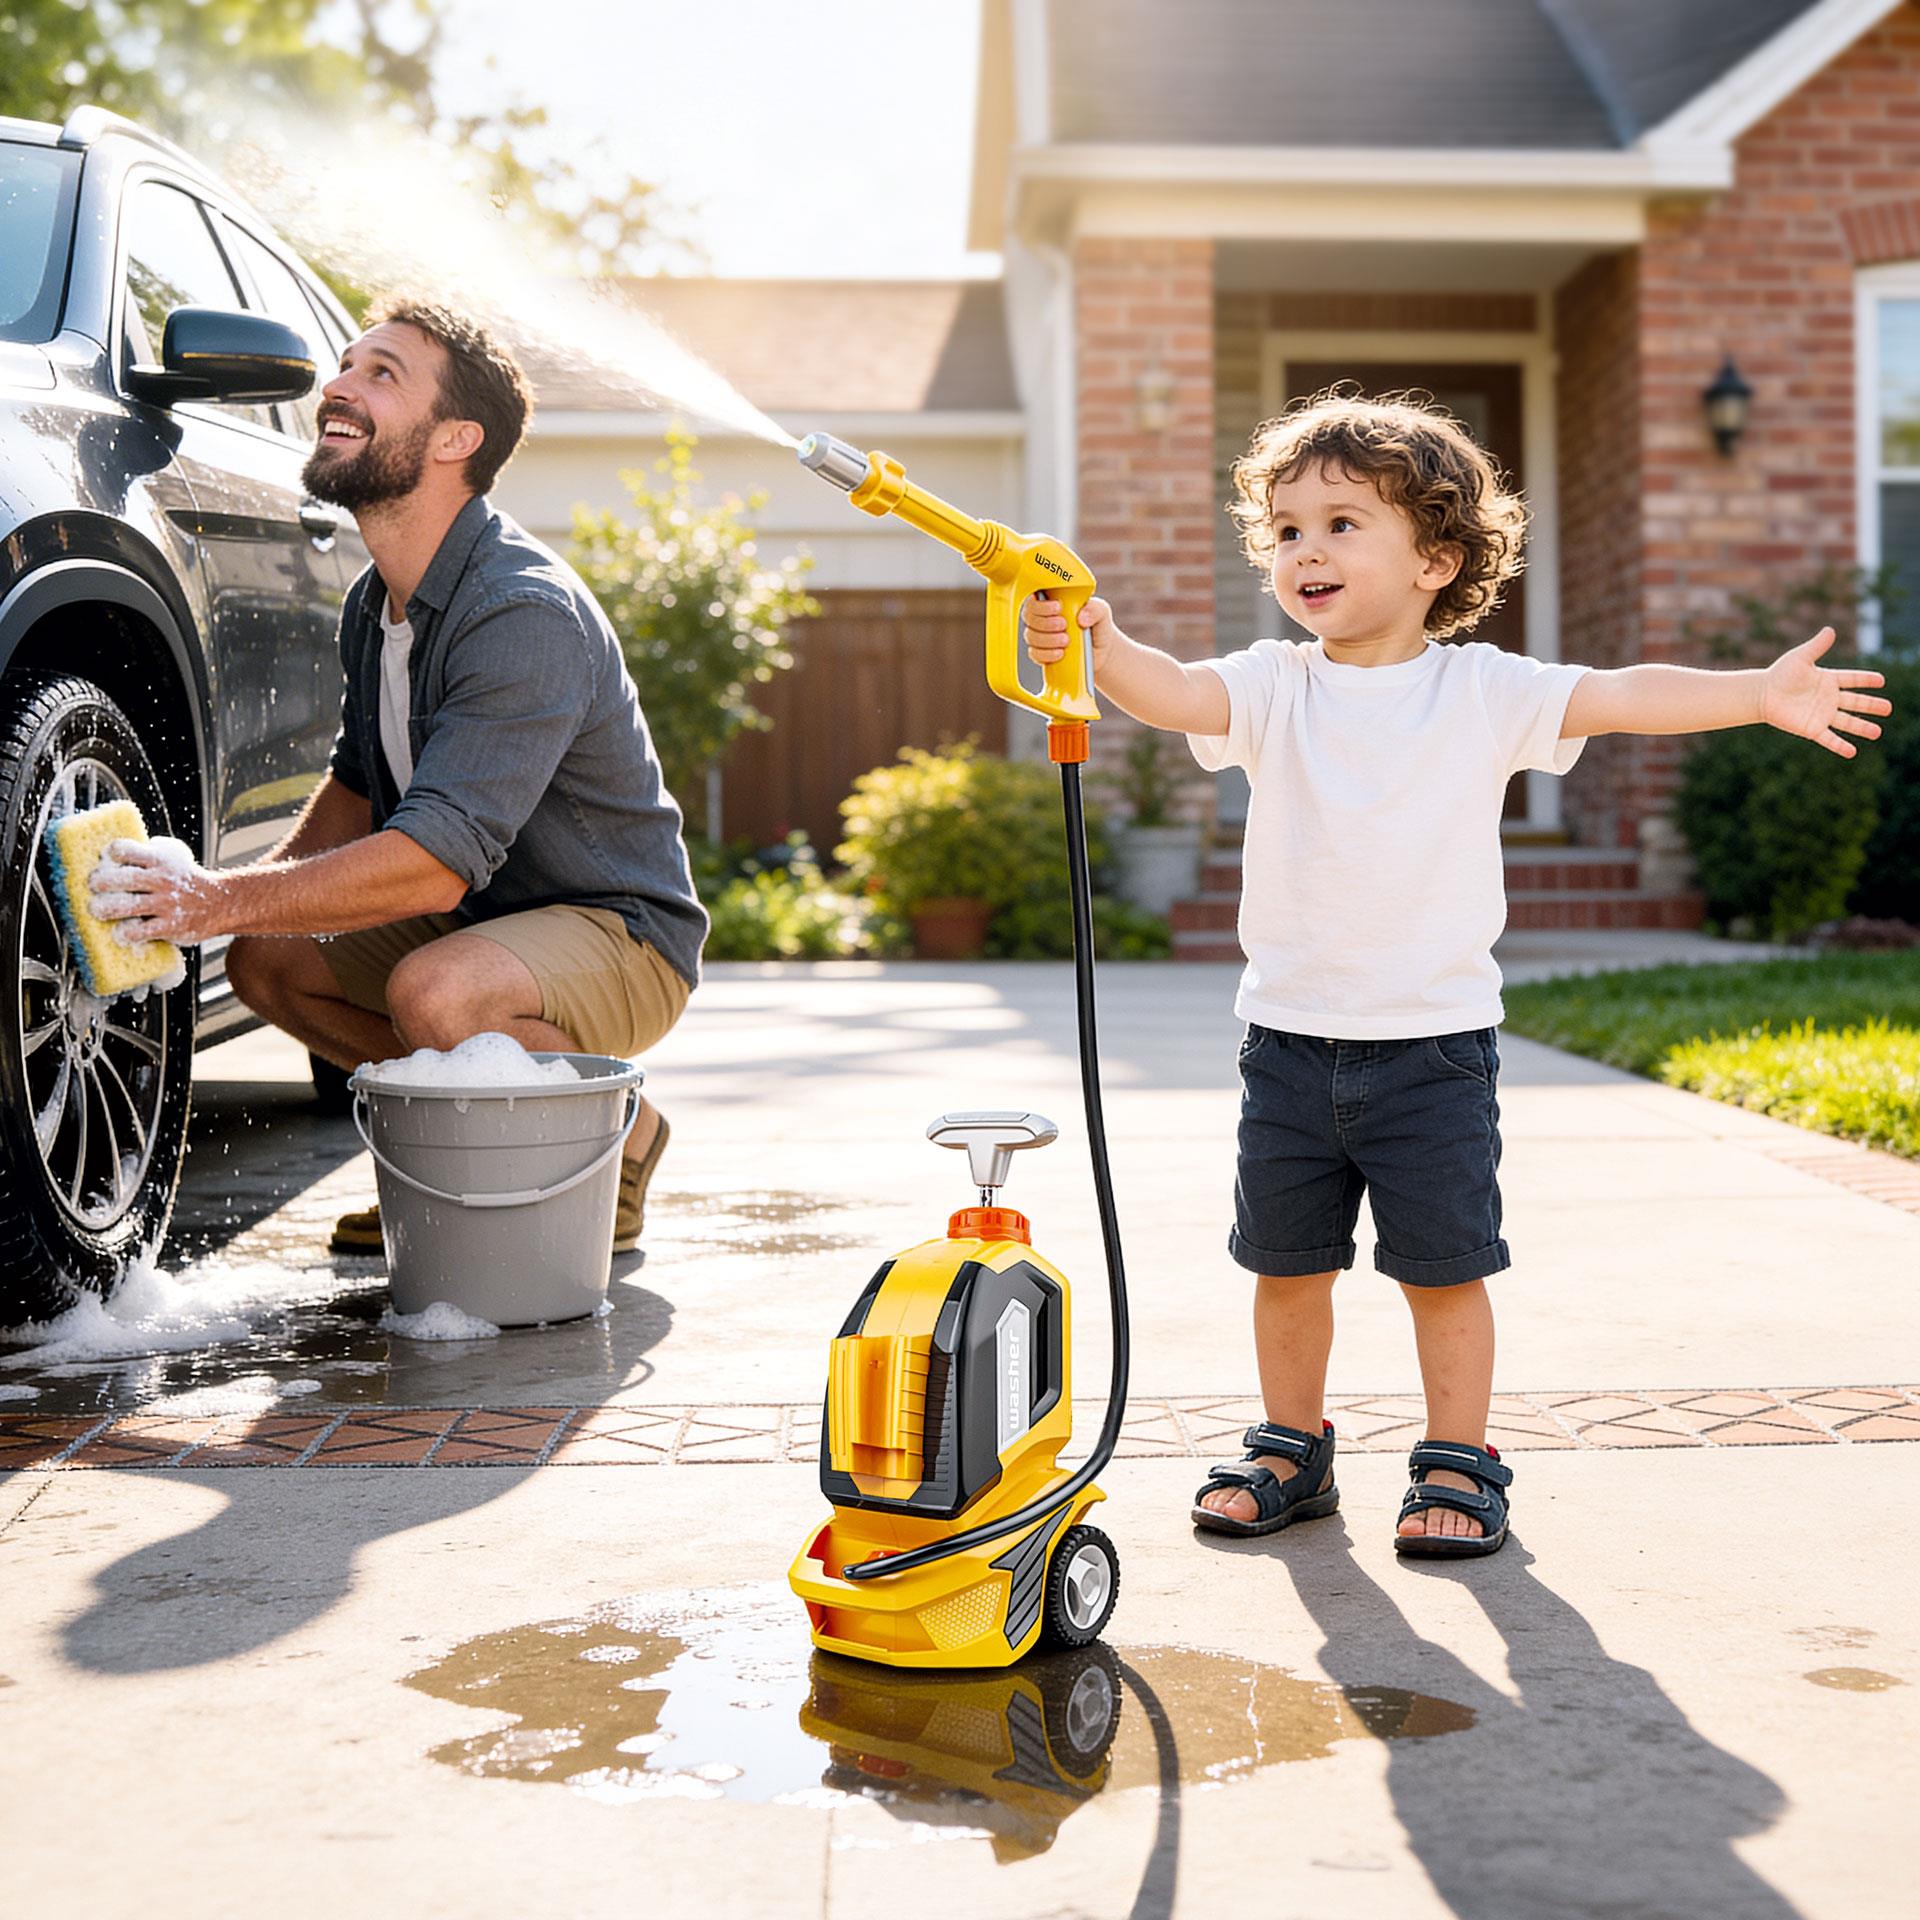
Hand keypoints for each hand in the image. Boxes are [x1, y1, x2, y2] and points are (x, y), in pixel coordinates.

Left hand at [88, 838, 221, 945]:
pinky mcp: (170, 926)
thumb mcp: (176, 856)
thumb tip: (117, 851)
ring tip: (98, 910)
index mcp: (160, 860)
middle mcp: (162, 879)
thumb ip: (150, 852)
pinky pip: (140, 931)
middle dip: (100, 882)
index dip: (111, 854)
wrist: (222, 903)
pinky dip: (126, 933)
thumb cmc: (189, 880)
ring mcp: (166, 903)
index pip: (125, 850)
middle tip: (95, 886)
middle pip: (121, 878)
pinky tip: (122, 932)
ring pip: (126, 906)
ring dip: (105, 909)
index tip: (105, 860)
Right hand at [1023, 592, 1115, 670]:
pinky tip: (1060, 653)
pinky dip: (1046, 654)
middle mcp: (1043, 617)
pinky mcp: (1042, 654)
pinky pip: (1034, 654)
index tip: (1058, 607)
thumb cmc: (1098, 625)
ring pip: (1030, 636)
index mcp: (1052, 600)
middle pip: (1029, 617)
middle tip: (1064, 625)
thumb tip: (1081, 618)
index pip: (1035, 598)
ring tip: (1066, 640)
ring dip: (1047, 639)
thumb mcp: (1102, 612)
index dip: (1041, 603)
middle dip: (1045, 622)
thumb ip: (1095, 609)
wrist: (1102, 650)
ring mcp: (1040, 636)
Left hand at [1761, 628, 1891, 757]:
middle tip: (1888, 709)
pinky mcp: (1811, 728)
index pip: (1853, 679)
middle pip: (1855, 702)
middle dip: (1871, 706)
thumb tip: (1830, 630)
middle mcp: (1828, 698)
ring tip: (1877, 732)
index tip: (1881, 680)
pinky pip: (1829, 738)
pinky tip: (1852, 752)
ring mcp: (1821, 714)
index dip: (1866, 680)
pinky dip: (1840, 745)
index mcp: (1828, 680)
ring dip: (1862, 727)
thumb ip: (1817, 646)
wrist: (1761, 694)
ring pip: (1847, 722)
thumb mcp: (1800, 658)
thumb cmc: (1780, 674)